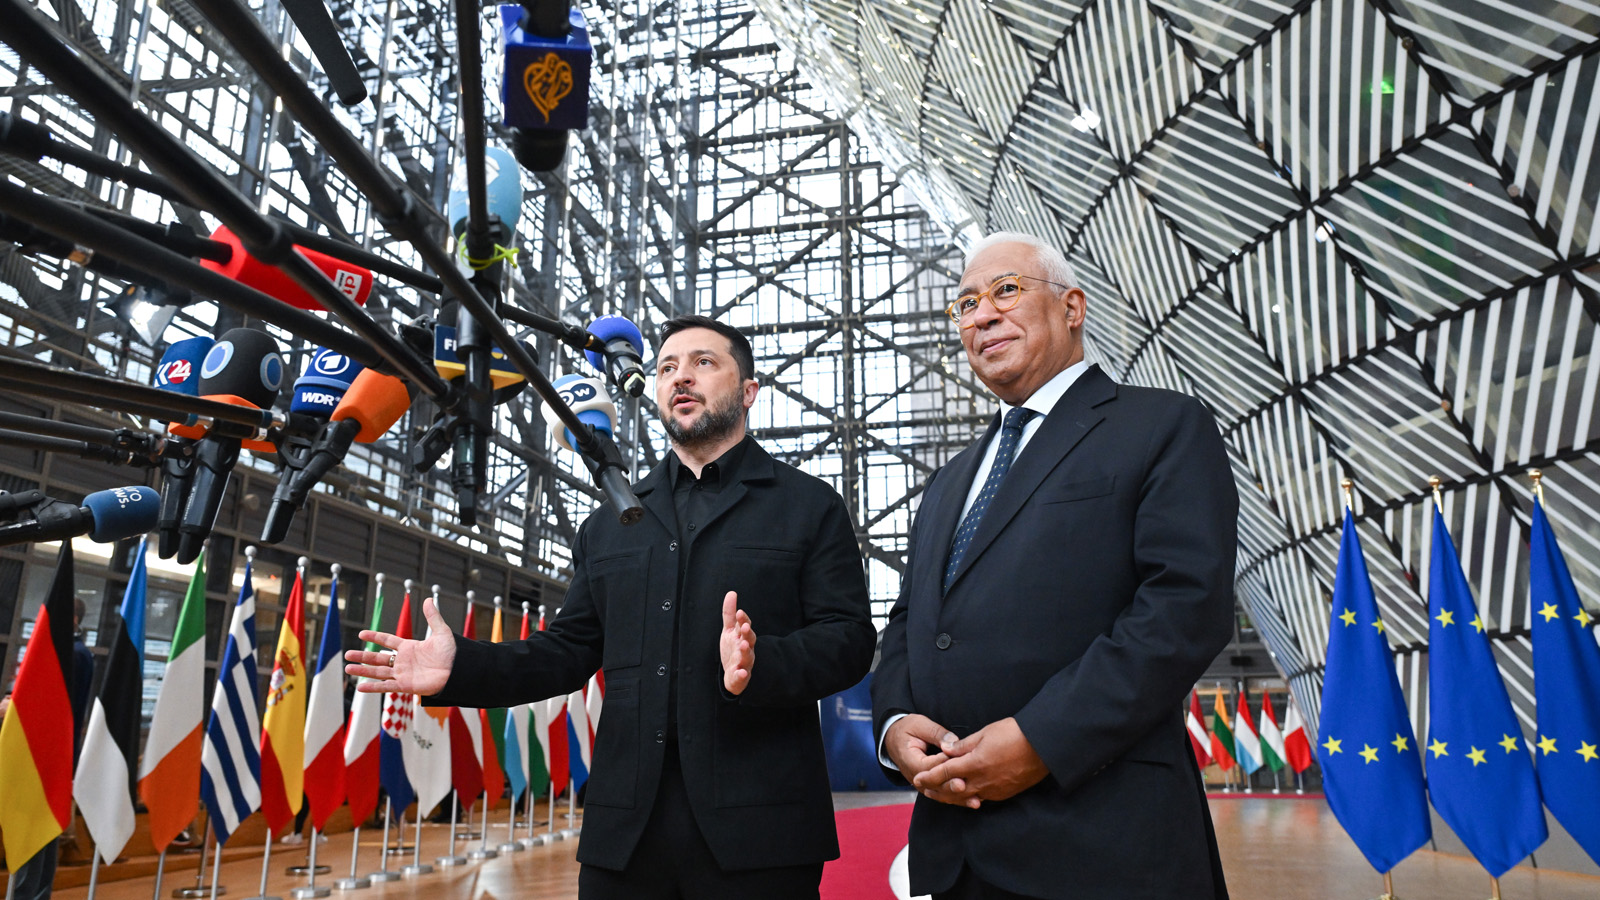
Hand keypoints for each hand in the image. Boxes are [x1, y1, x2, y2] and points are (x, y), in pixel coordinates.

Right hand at [343, 597, 456, 695]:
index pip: (387, 641)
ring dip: (362, 671)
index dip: (375, 637)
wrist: (458, 671)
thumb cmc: (452, 653)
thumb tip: (428, 599)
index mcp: (409, 647)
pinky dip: (373, 688)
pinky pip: (386, 686)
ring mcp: (403, 674)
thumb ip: (433, 617)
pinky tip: (360, 688)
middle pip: (378, 658)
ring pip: (378, 672)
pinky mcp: (405, 685)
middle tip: (347, 654)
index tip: (361, 634)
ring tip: (347, 669)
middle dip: (362, 656)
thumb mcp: (441, 632)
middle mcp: (403, 661)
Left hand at [719, 591, 755, 694]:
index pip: (745, 626)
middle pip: (749, 639)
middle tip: (744, 627)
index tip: (739, 612)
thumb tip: (731, 593)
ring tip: (743, 645)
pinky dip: (742, 674)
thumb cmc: (734, 649)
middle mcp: (746, 648)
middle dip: (747, 633)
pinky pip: (742, 675)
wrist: (734, 674)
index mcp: (742, 637)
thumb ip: (729, 613)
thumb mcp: (729, 630)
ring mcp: (744, 662)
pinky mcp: (740, 676)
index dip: (743, 620)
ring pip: (747, 656)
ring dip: (746, 651)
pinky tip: (741, 672)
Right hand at [884, 715, 979, 807]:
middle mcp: (915, 776)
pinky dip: (959, 799)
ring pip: (941, 794)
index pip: (929, 766)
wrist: (894, 739)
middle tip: (964, 785)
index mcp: (910, 760)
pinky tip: (973, 801)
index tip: (961, 761)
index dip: (944, 764)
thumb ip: (936, 733)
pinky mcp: (931, 786)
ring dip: (958, 798)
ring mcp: (923, 784)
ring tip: (974, 801)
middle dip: (951, 785)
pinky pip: (944, 794)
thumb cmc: (907, 730)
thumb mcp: (919, 725)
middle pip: (935, 785)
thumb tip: (953, 741)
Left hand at [912, 717, 1048, 803]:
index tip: (917, 779)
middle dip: (936, 791)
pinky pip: (982, 798)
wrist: (1044, 746)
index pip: (945, 773)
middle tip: (924, 790)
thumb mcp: (985, 733)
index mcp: (975, 764)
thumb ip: (963, 745)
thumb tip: (946, 749)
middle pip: (952, 791)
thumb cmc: (1015, 734)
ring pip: (966, 798)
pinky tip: (965, 794)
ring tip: (940, 794)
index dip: (929, 777)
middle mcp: (982, 781)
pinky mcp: (1005, 793)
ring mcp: (994, 789)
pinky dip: (969, 797)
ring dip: (951, 796)